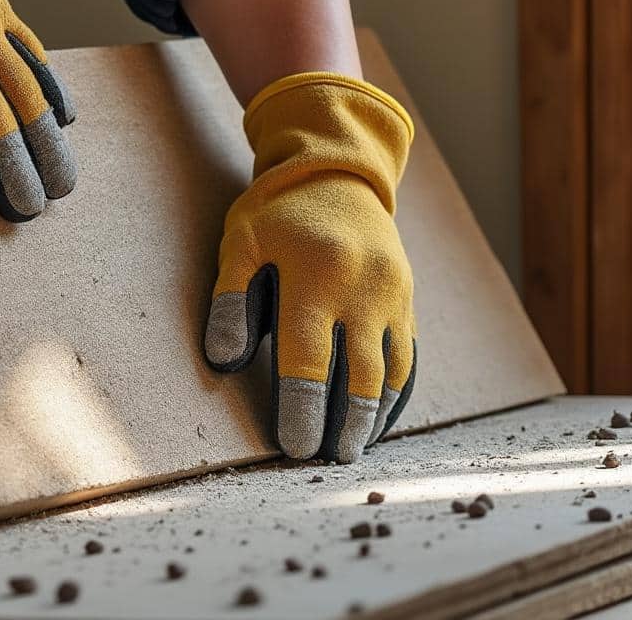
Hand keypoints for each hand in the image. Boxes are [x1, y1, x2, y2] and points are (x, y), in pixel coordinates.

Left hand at [204, 73, 416, 462]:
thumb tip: (223, 361)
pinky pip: (408, 355)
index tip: (293, 449)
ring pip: (392, 372)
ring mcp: (393, 295)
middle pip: (359, 376)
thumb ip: (229, 301)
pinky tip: (378, 418)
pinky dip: (395, 392)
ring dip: (374, 416)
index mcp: (316, 278)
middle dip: (344, 425)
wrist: (338, 170)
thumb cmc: (276, 211)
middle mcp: (363, 291)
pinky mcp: (407, 298)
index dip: (301, 409)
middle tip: (329, 462)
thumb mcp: (239, 243)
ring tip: (354, 450)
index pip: (309, 361)